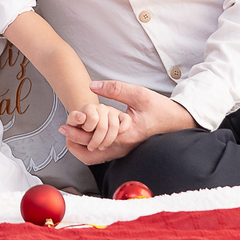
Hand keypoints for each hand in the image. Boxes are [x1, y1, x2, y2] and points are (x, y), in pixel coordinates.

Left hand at [60, 80, 198, 164]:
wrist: (177, 122)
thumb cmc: (160, 109)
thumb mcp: (138, 94)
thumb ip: (114, 89)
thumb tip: (92, 85)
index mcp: (127, 133)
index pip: (96, 137)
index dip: (79, 131)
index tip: (65, 125)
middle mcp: (124, 145)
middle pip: (93, 149)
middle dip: (76, 139)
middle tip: (62, 129)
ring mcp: (125, 149)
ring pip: (97, 154)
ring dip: (83, 144)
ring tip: (70, 133)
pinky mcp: (125, 148)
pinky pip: (104, 152)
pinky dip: (92, 146)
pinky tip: (84, 136)